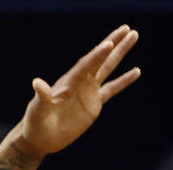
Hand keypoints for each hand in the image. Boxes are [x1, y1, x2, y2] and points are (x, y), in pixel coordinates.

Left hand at [15, 26, 140, 158]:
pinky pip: (112, 89)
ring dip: (120, 53)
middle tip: (127, 28)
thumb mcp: (37, 109)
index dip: (97, 55)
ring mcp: (89, 91)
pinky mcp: (95, 104)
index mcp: (69, 81)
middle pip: (100, 59)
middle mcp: (81, 82)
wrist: (41, 137)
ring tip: (134, 36)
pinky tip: (136, 71)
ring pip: (108, 68)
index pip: (86, 65)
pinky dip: (124, 81)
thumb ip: (41, 96)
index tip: (109, 44)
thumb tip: (37, 83)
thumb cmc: (36, 122)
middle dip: (113, 43)